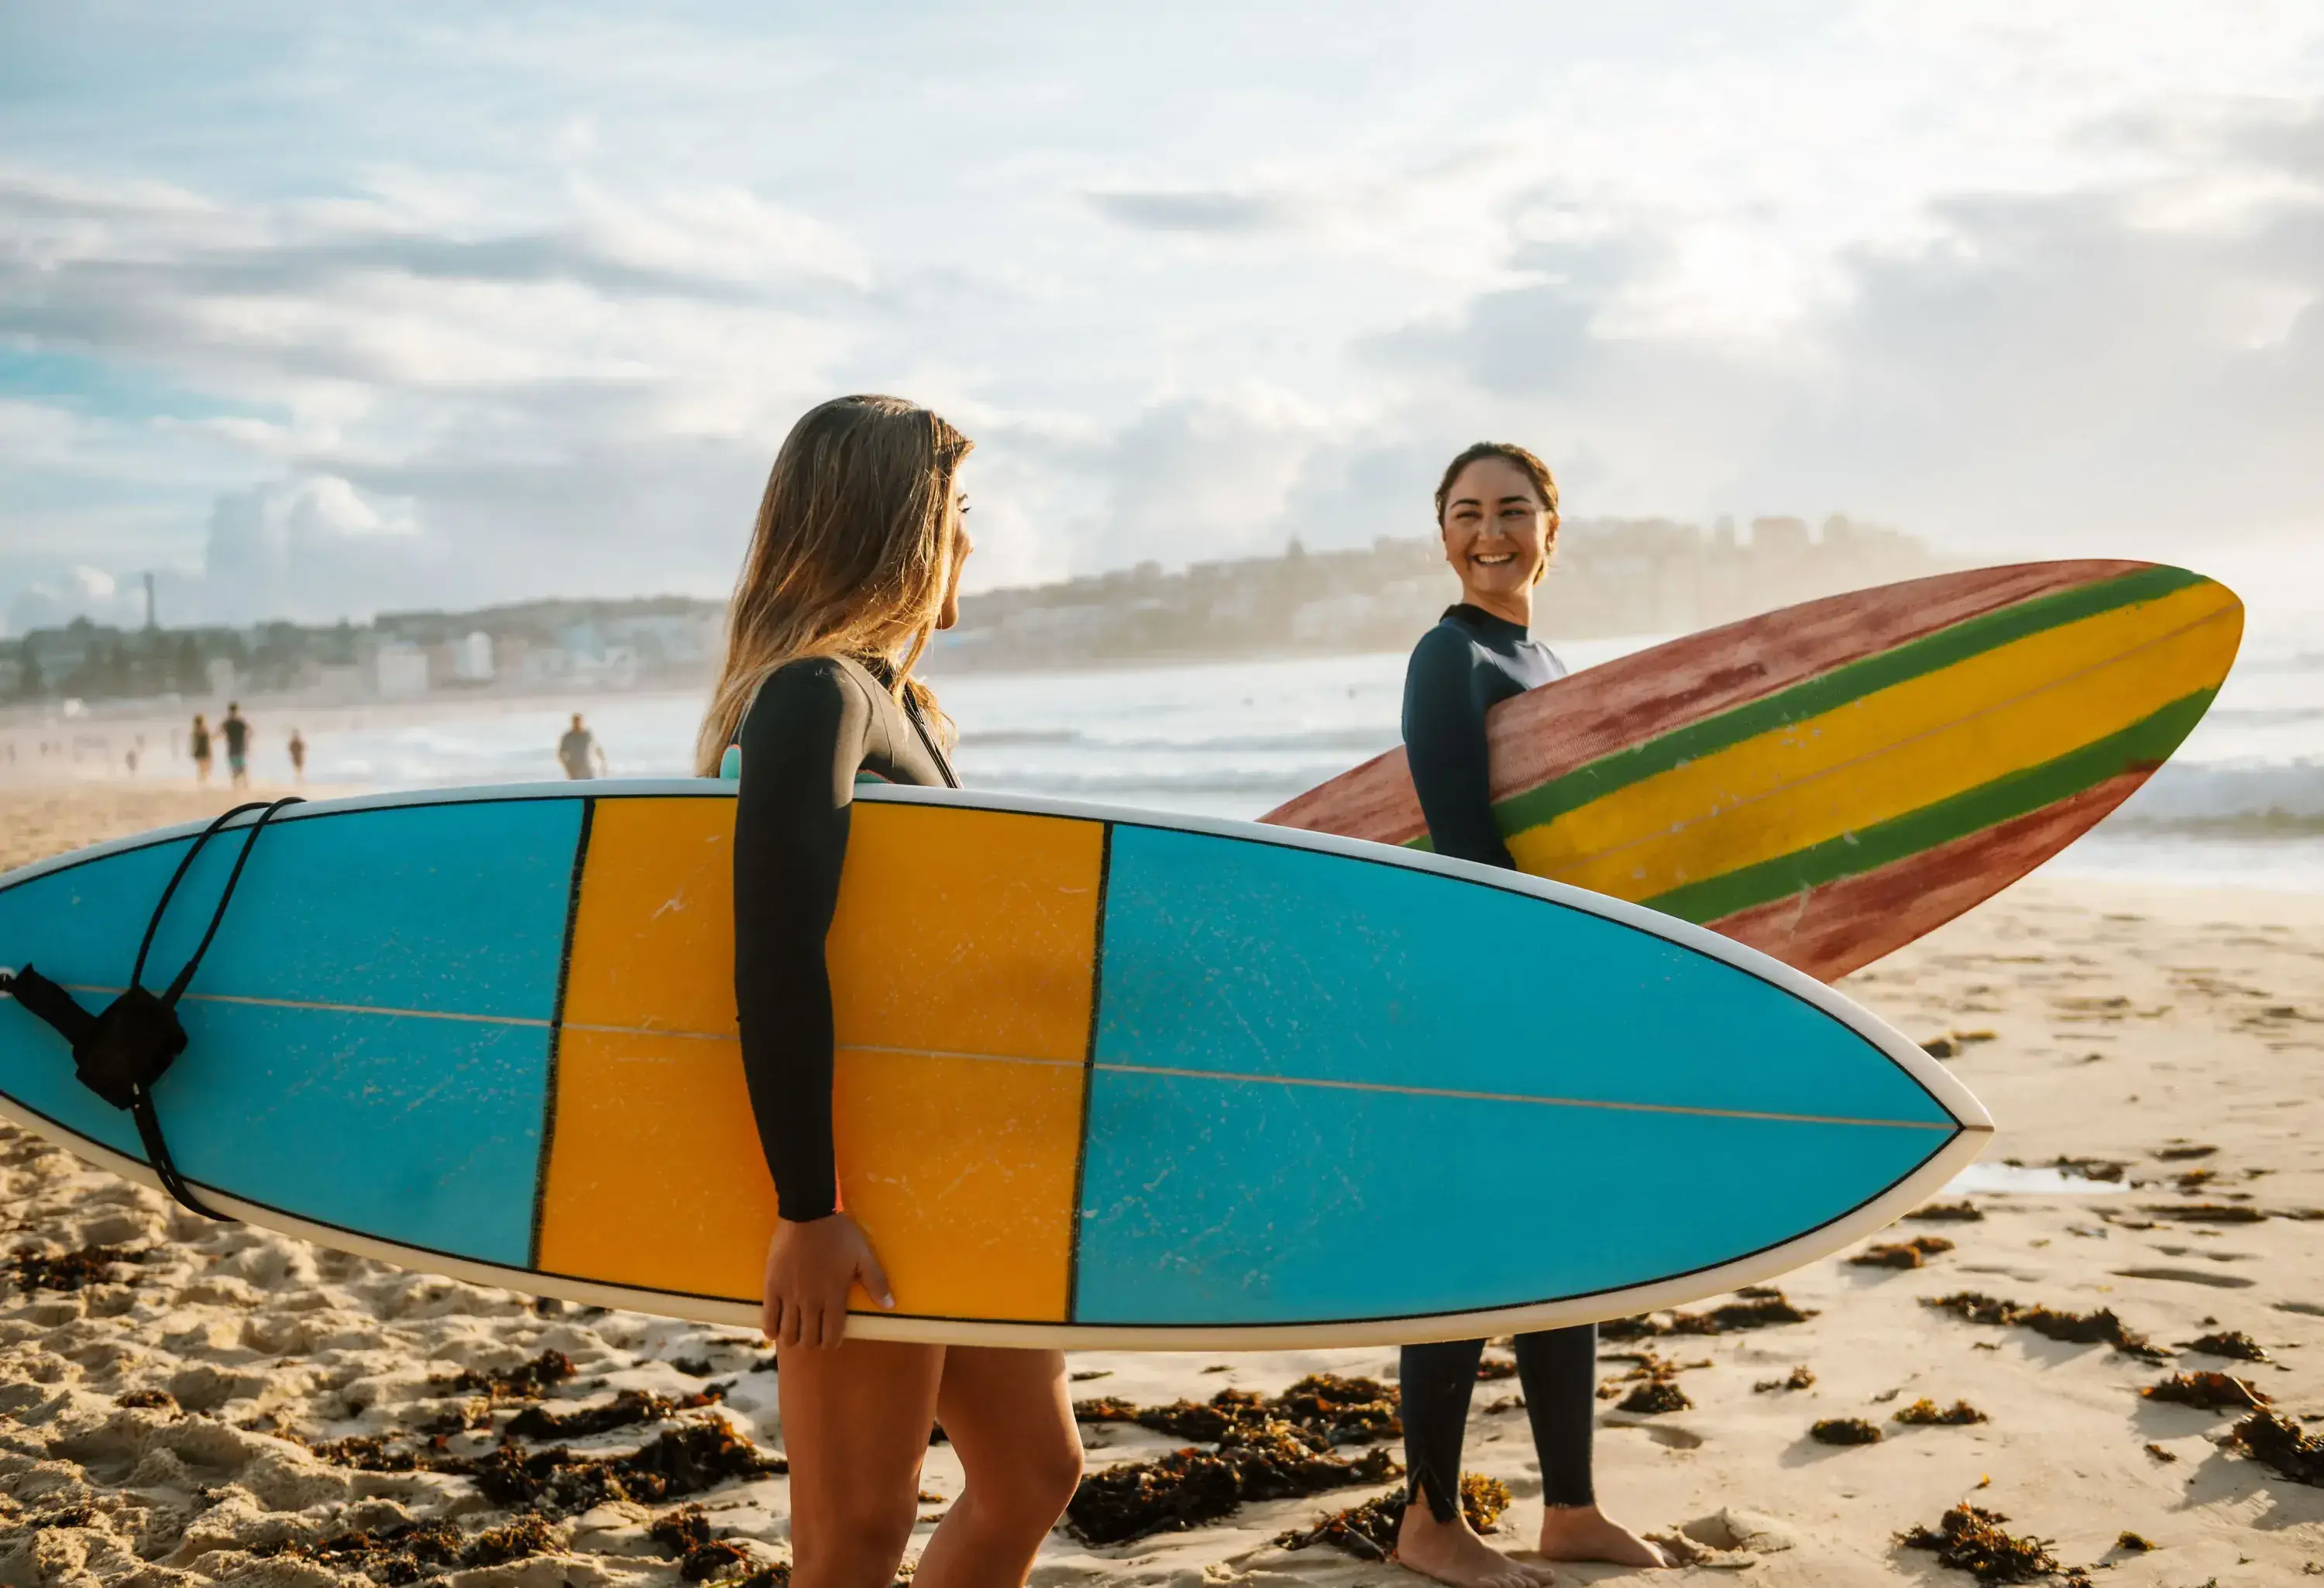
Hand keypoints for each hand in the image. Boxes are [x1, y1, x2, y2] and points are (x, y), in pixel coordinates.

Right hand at [761, 1213, 893, 1348]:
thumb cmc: (839, 1234)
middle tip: (813, 1335)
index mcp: (834, 1296)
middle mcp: (811, 1302)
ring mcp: (789, 1296)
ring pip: (788, 1334)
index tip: (831, 1339)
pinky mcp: (772, 1286)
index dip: (831, 1343)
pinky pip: (768, 1318)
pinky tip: (773, 1332)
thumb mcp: (863, 1256)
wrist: (808, 1213)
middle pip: (809, 1339)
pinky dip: (770, 1330)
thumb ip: (876, 1282)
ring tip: (795, 1333)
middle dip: (812, 1342)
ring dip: (792, 1339)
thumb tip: (889, 1306)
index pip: (832, 1335)